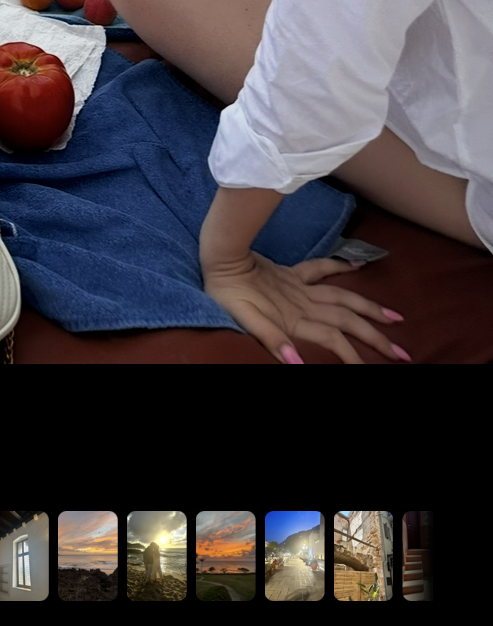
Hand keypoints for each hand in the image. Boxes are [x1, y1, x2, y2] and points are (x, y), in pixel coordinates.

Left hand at [199, 246, 410, 364]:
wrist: (222, 256)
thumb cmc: (228, 293)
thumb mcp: (244, 320)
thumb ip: (271, 339)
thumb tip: (296, 363)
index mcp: (296, 318)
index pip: (334, 341)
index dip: (354, 356)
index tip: (371, 370)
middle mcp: (306, 302)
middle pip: (349, 320)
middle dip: (377, 337)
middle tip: (403, 353)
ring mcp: (302, 286)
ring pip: (345, 297)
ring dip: (371, 308)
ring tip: (395, 317)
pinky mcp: (294, 273)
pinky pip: (323, 268)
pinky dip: (343, 267)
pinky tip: (359, 266)